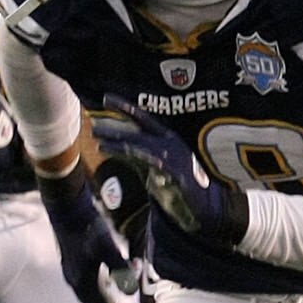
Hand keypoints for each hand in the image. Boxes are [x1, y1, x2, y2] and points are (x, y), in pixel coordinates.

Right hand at [37, 160, 135, 302]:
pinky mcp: (73, 263)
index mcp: (82, 281)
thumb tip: (130, 291)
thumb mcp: (107, 246)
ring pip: (91, 297)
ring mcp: (73, 272)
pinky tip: (107, 289)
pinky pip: (89, 286)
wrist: (66, 210)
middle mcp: (75, 281)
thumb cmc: (88, 227)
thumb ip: (119, 268)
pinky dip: (100, 293)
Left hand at [89, 98, 245, 246]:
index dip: (126, 107)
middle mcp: (171, 142)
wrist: (205, 204)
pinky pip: (142, 157)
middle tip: (97, 112)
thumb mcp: (160, 166)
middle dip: (119, 117)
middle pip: (141, 125)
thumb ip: (143, 155)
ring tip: (96, 136)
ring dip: (116, 138)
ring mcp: (172, 154)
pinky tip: (106, 149)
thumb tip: (120, 147)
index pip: (145, 118)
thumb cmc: (182, 185)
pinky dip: (123, 151)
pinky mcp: (170, 168)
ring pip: (139, 141)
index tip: (107, 98)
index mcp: (170, 138)